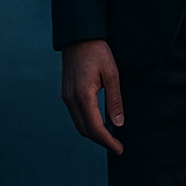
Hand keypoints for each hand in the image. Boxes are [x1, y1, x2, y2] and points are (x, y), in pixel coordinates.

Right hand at [61, 39, 124, 154]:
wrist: (79, 36)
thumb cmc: (98, 52)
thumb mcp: (112, 74)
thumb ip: (114, 100)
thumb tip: (117, 125)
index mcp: (83, 95)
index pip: (95, 128)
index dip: (108, 142)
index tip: (119, 149)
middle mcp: (71, 99)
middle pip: (85, 130)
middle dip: (101, 141)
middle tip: (117, 146)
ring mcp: (66, 97)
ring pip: (79, 125)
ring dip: (94, 134)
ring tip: (110, 138)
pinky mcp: (66, 94)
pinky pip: (76, 116)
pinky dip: (87, 124)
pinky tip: (99, 123)